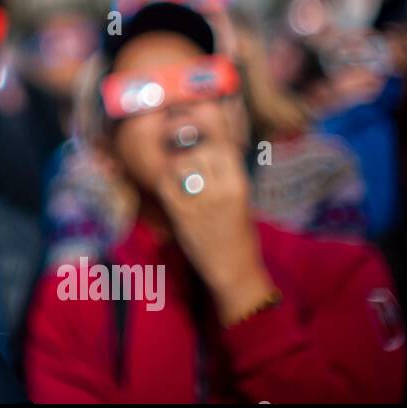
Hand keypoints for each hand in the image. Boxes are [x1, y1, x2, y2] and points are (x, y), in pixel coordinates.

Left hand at [154, 139, 275, 322]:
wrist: (233, 267)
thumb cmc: (239, 232)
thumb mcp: (241, 197)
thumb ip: (226, 173)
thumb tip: (209, 146)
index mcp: (239, 185)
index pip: (222, 146)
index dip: (212, 140)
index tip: (206, 142)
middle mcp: (220, 191)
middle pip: (199, 152)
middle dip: (192, 151)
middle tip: (191, 160)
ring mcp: (199, 202)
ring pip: (180, 165)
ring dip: (177, 165)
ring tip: (182, 176)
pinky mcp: (181, 215)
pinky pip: (165, 185)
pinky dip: (165, 181)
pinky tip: (171, 187)